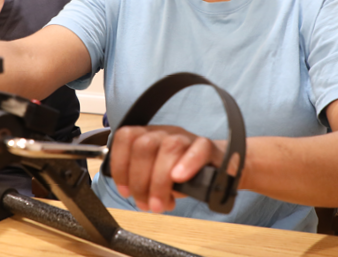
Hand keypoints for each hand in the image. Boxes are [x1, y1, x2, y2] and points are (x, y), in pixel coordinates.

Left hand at [109, 125, 231, 212]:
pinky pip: (199, 148)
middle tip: (146, 204)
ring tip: (161, 204)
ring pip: (169, 147)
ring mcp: (187, 137)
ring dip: (160, 181)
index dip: (121, 165)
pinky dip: (187, 164)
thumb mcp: (155, 176)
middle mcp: (165, 133)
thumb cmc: (181, 175)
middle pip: (144, 145)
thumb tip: (133, 193)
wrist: (217, 170)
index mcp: (148, 136)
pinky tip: (179, 179)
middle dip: (140, 180)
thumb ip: (141, 180)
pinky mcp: (209, 147)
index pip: (126, 137)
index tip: (124, 190)